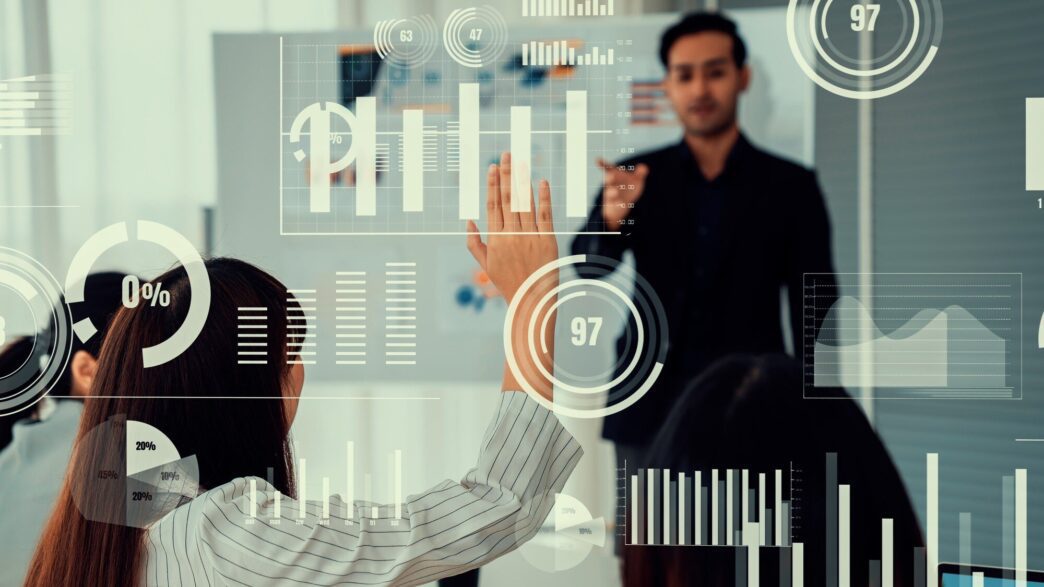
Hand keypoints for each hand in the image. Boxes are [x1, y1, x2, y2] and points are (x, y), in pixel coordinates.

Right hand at [466, 152, 558, 397]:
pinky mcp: (548, 241)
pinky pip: (545, 215)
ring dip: (522, 181)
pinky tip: (540, 181)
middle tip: (506, 155)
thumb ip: (475, 243)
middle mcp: (512, 235)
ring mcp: (530, 237)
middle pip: (507, 200)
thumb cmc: (508, 283)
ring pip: (524, 204)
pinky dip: (543, 197)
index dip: (492, 185)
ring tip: (520, 162)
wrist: (532, 302)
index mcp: (496, 239)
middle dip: (506, 175)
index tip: (491, 167)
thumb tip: (468, 221)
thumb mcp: (487, 266)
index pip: (492, 206)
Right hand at [597, 158, 648, 226]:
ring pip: (609, 194)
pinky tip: (621, 203)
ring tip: (615, 192)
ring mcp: (611, 195)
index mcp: (614, 175)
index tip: (597, 159)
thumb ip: (639, 173)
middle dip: (610, 178)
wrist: (620, 204)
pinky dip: (617, 203)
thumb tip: (644, 167)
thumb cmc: (628, 187)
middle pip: (608, 180)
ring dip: (612, 193)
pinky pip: (615, 204)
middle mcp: (611, 184)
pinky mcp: (614, 204)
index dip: (603, 164)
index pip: (608, 168)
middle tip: (612, 175)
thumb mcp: (635, 180)